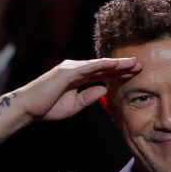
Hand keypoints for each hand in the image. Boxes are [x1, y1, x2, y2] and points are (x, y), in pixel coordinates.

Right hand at [16, 57, 141, 122]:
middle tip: (141, 64)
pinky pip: (89, 67)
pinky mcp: (67, 72)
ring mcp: (71, 68)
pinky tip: (115, 64)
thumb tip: (104, 90)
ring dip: (117, 63)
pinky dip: (103, 65)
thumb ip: (89, 97)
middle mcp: (76, 69)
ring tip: (133, 63)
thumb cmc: (48, 107)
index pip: (102, 74)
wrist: (29, 108)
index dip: (118, 73)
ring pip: (99, 64)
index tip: (134, 73)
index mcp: (77, 77)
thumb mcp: (74, 105)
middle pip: (104, 67)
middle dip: (122, 66)